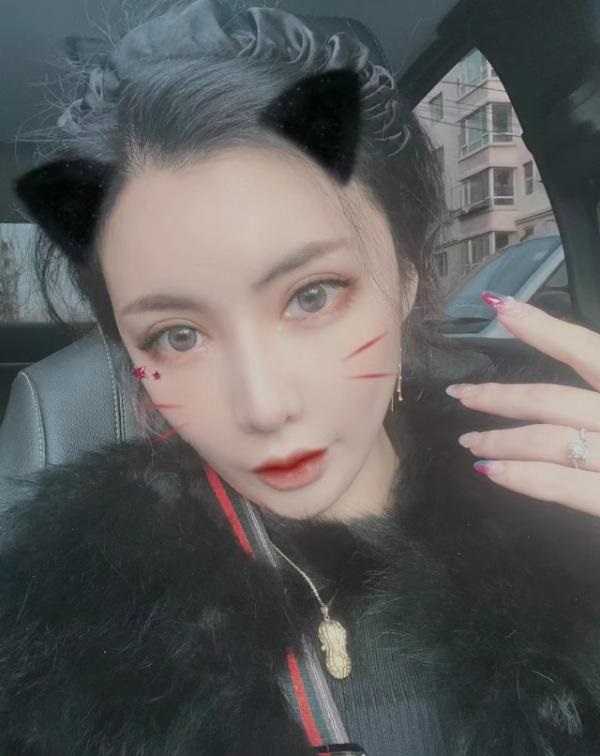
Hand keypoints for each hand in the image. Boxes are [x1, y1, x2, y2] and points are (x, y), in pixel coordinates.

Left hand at [445, 292, 599, 515]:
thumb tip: (579, 365)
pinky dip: (522, 477)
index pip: (589, 349)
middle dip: (500, 397)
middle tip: (462, 394)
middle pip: (554, 400)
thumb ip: (599, 388)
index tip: (499, 305)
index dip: (542, 327)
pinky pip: (563, 486)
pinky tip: (491, 472)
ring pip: (550, 441)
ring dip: (501, 440)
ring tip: (471, 442)